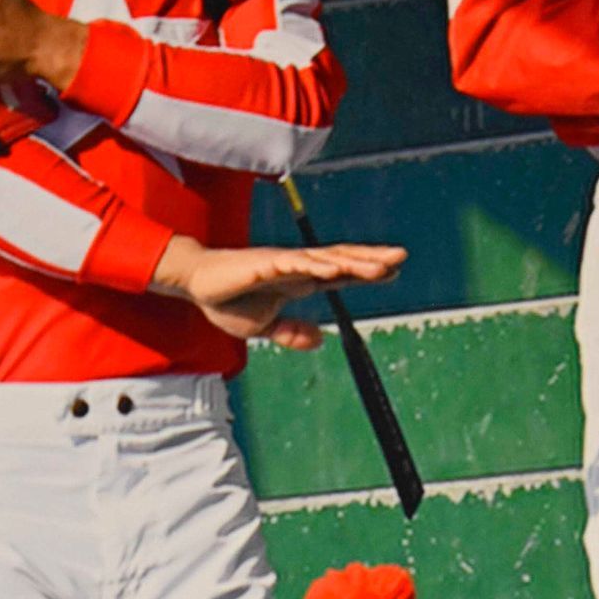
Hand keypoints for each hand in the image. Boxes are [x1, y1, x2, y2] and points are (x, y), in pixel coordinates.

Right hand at [152, 236, 406, 350]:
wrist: (196, 284)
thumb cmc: (228, 301)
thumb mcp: (264, 327)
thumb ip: (291, 333)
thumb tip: (320, 341)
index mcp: (299, 280)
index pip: (341, 274)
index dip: (366, 272)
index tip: (394, 272)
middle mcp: (297, 266)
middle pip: (342, 260)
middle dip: (372, 259)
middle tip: (402, 257)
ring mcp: (283, 262)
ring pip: (326, 259)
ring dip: (354, 262)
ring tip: (382, 266)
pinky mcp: (266, 263)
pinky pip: (296, 264)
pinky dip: (317, 265)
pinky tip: (337, 268)